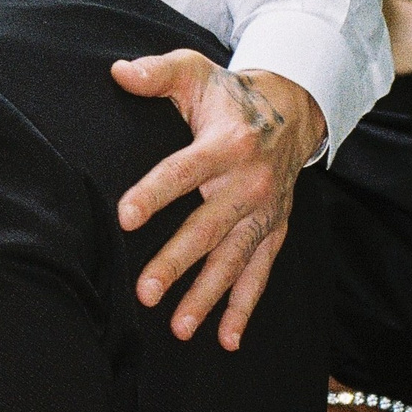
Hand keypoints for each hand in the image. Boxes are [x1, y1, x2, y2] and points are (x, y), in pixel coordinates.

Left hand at [112, 54, 325, 348]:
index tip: (124, 216)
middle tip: (144, 292)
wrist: (292, 110)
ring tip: (178, 327)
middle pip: (208, 228)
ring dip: (207, 296)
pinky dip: (245, 307)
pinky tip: (226, 340)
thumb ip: (158, 72)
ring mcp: (266, 212)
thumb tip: (118, 72)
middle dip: (176, 263)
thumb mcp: (196, 71)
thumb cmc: (229, 94)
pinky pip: (260, 273)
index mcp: (227, 144)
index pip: (183, 171)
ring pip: (234, 260)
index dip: (154, 193)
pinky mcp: (274, 230)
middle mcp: (250, 183)